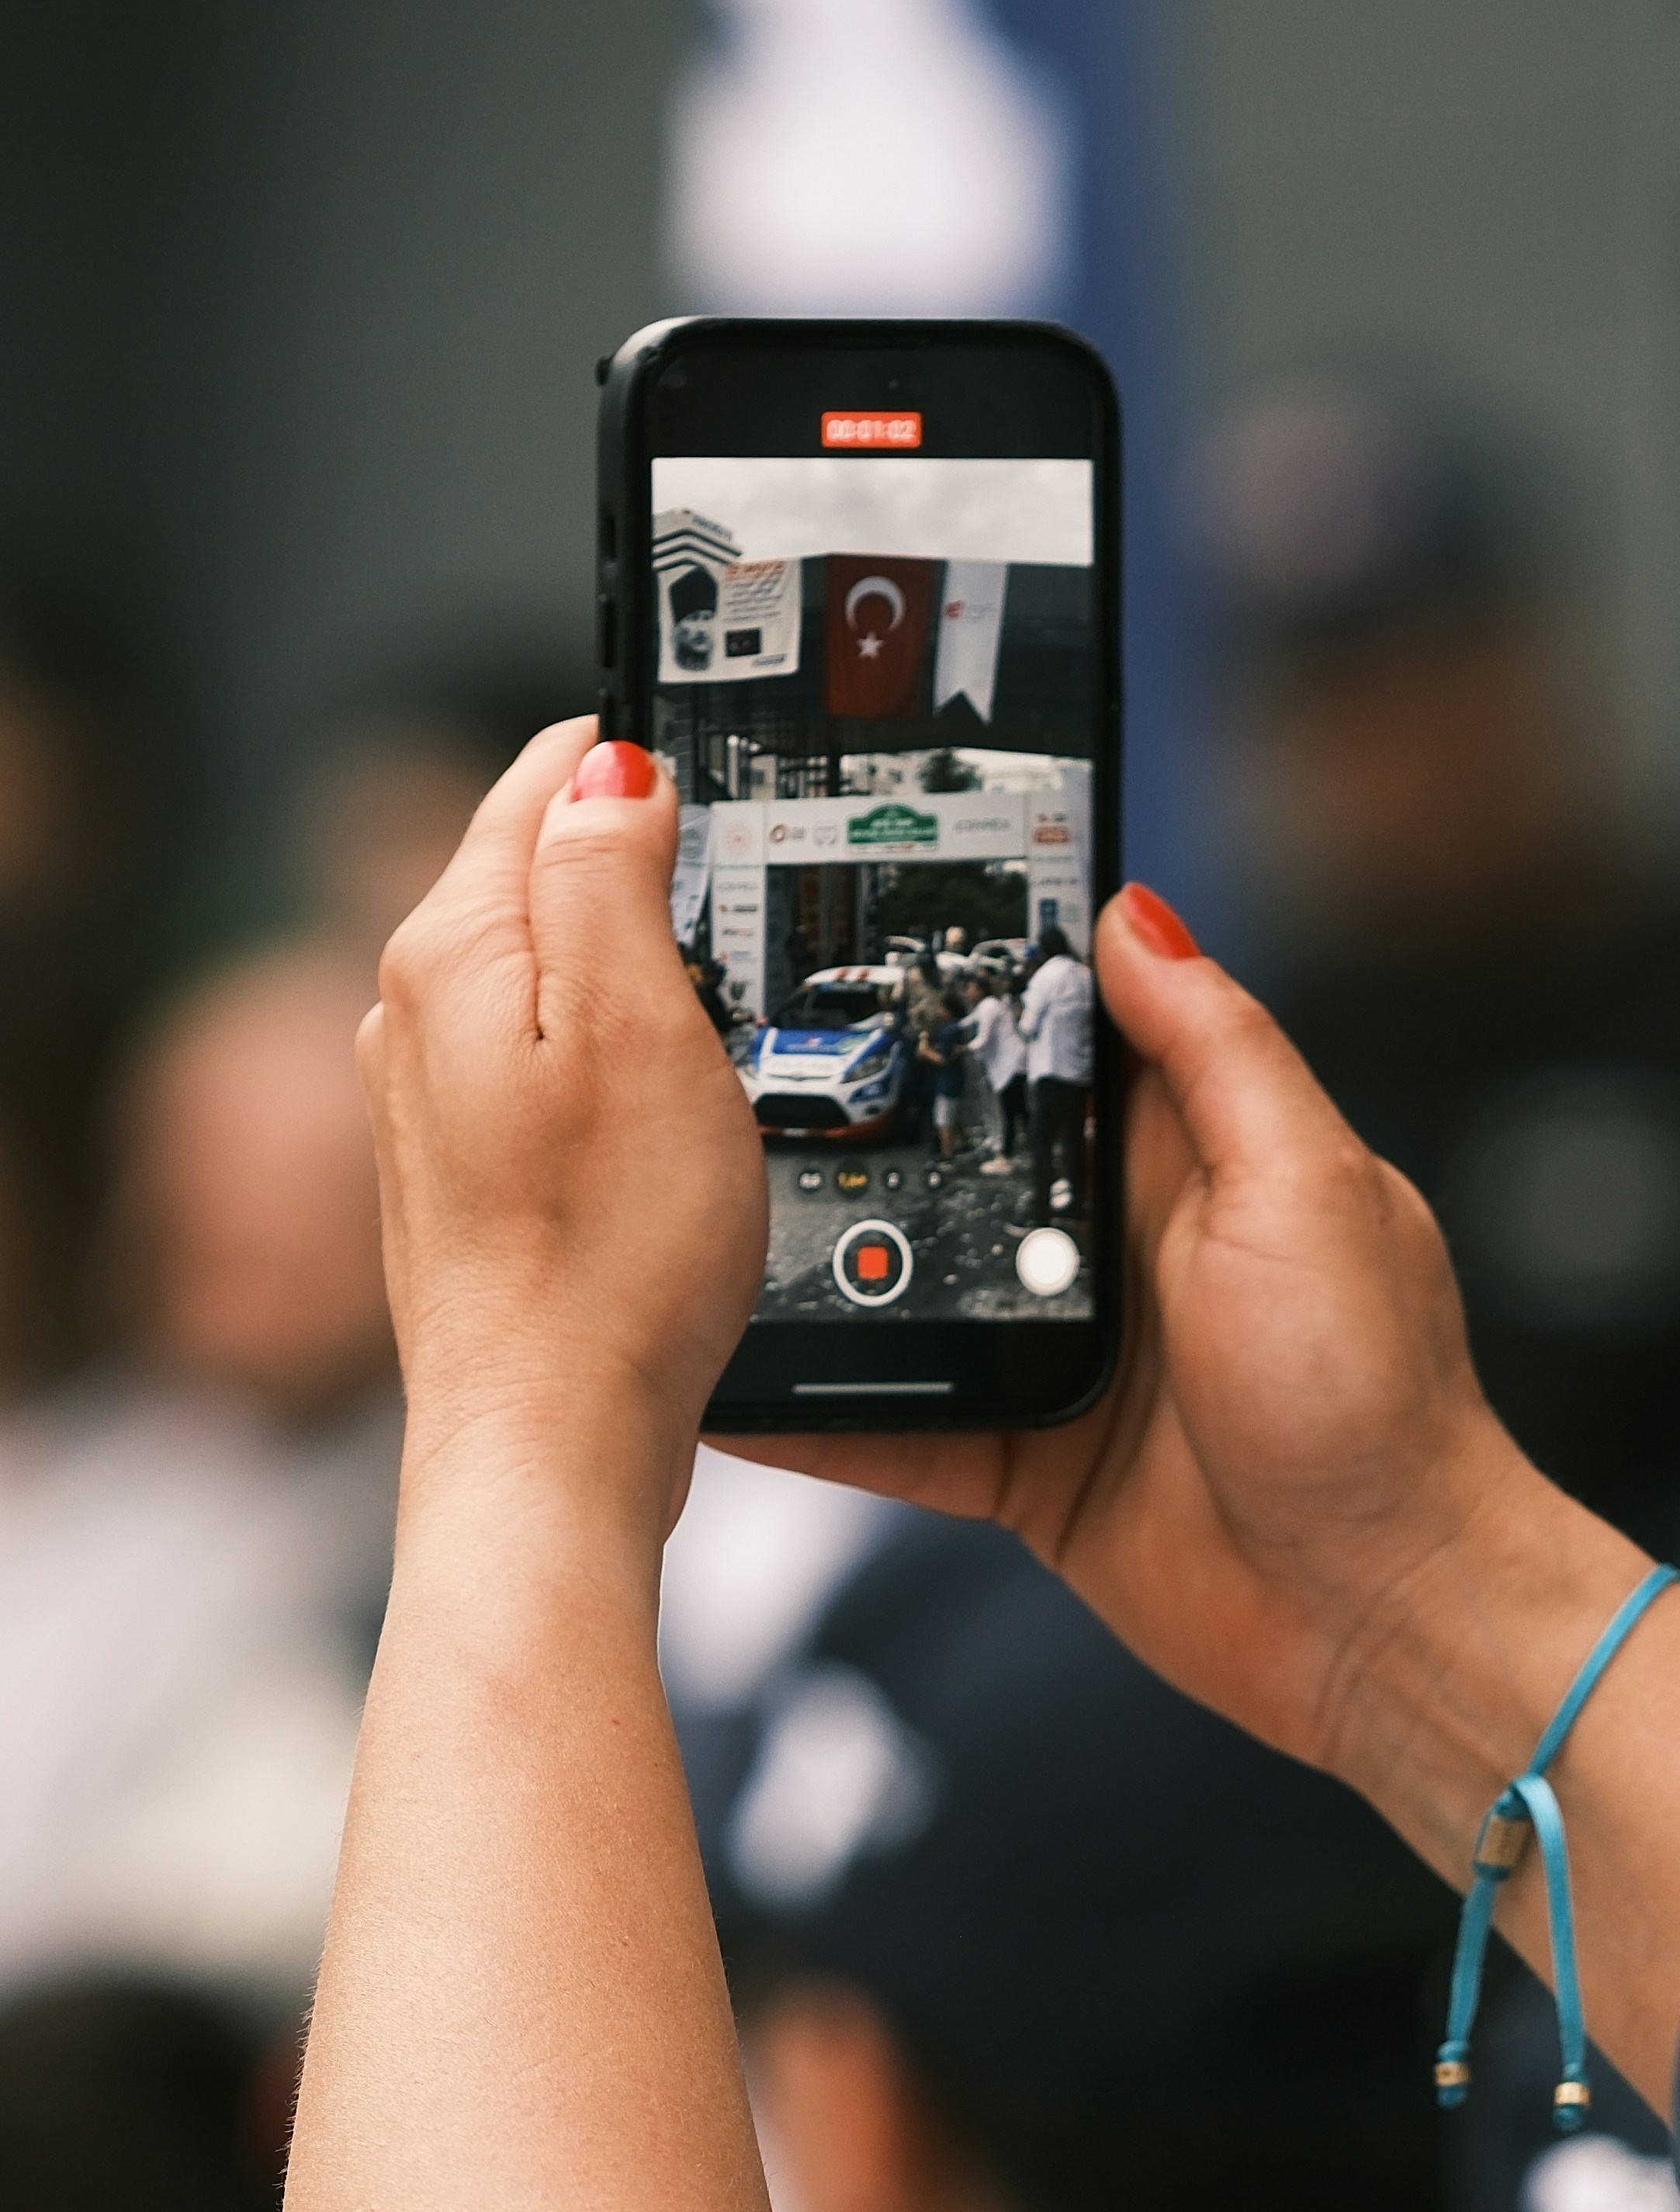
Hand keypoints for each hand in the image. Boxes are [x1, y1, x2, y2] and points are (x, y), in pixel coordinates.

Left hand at [365, 723, 764, 1536]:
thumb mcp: (642, 1028)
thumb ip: (613, 875)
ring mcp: (426, 1102)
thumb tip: (608, 771)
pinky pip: (540, 1075)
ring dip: (625, 987)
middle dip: (637, 882)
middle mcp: (411, 1014)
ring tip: (708, 1037)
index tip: (722, 782)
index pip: (546, 781)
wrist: (551, 1443)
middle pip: (540, 880)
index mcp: (451, 950)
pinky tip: (655, 1131)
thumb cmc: (608, 1261)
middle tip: (738, 925)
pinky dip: (605, 1075)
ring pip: (542, 982)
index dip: (643, 769)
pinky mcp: (458, 1179)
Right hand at [726, 890, 1633, 1788]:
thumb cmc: (1378, 1404)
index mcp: (1194, 1153)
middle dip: (857, 1119)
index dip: (975, 984)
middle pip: (960, 1156)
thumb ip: (1215, 1051)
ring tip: (694, 1217)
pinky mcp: (1029, 1466)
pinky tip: (730, 1382)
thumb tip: (1135, 914)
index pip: (1063, 1033)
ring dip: (819, 1264)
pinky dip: (820, 1411)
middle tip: (723, 1068)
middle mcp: (1120, 1246)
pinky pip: (897, 1424)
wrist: (1385, 1616)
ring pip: (910, 1288)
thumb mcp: (1305, 1186)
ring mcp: (1065, 1358)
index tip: (858, 920)